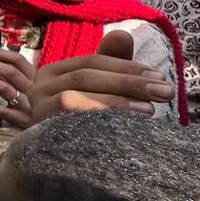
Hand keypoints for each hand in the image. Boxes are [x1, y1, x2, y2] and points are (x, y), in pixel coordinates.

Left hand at [0, 49, 36, 127]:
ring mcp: (26, 106)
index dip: (0, 54)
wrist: (53, 127)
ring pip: (3, 88)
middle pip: (9, 72)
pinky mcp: (19, 120)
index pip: (18, 61)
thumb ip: (22, 75)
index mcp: (38, 79)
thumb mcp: (38, 86)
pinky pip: (0, 110)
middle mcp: (33, 91)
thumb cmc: (40, 103)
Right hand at [27, 30, 174, 121]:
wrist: (56, 166)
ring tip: (150, 109)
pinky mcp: (37, 126)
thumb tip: (122, 34)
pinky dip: (98, 112)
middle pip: (85, 75)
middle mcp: (38, 86)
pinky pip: (67, 113)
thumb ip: (111, 64)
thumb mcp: (97, 91)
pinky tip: (126, 121)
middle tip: (164, 91)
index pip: (91, 62)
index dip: (127, 66)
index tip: (159, 77)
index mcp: (52, 73)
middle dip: (128, 81)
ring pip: (75, 93)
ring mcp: (35, 106)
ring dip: (116, 99)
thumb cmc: (79, 123)